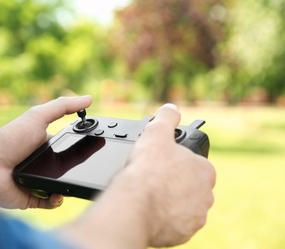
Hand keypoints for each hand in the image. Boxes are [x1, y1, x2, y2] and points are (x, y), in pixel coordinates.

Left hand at [0, 96, 91, 209]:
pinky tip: (57, 194)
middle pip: (70, 168)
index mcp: (48, 144)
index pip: (71, 146)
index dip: (83, 146)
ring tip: (72, 183)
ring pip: (63, 186)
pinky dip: (56, 200)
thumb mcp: (38, 116)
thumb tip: (89, 98)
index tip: (96, 146)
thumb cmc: (10, 139)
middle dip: (80, 170)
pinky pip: (51, 202)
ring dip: (69, 186)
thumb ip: (63, 106)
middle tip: (89, 169)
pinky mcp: (34, 197)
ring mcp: (40, 180)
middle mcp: (45, 163)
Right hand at [59, 104, 215, 248]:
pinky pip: (175, 224)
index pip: (194, 166)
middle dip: (174, 185)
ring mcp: (195, 217)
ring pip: (182, 207)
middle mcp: (205, 196)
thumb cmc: (147, 169)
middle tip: (154, 181)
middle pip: (189, 187)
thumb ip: (166, 118)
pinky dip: (165, 219)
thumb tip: (171, 108)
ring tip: (150, 196)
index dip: (176, 165)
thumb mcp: (156, 133)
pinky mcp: (183, 233)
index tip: (162, 166)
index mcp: (204, 171)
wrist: (135, 203)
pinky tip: (151, 211)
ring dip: (170, 202)